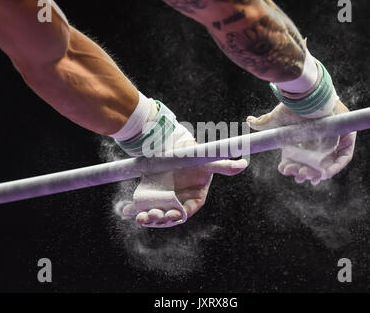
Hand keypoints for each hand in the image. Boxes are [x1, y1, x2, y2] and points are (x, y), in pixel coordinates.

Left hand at [118, 141, 247, 227]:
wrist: (178, 150)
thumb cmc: (195, 159)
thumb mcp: (207, 162)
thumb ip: (222, 165)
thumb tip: (243, 164)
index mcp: (194, 199)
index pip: (186, 211)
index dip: (178, 214)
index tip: (170, 214)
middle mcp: (178, 203)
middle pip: (169, 216)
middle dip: (160, 218)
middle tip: (150, 216)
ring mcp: (164, 201)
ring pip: (155, 214)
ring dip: (147, 218)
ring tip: (139, 217)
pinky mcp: (151, 196)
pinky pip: (142, 206)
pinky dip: (133, 209)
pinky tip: (126, 210)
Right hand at [246, 100, 355, 184]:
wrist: (310, 96)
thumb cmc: (294, 107)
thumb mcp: (276, 119)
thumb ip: (263, 122)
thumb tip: (248, 120)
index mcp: (305, 139)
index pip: (301, 158)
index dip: (294, 168)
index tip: (288, 171)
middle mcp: (319, 141)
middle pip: (314, 163)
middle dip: (306, 173)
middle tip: (299, 177)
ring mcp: (334, 139)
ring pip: (329, 162)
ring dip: (319, 173)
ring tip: (310, 177)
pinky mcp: (347, 137)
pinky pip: (344, 156)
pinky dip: (336, 166)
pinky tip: (325, 173)